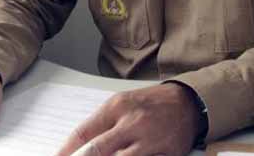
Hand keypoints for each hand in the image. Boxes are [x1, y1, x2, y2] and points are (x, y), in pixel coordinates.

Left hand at [55, 83, 199, 155]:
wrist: (187, 103)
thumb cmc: (149, 104)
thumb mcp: (121, 105)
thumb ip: (101, 125)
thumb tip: (76, 148)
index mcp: (117, 108)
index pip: (84, 133)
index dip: (66, 151)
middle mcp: (132, 123)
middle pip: (97, 151)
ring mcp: (149, 141)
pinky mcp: (165, 155)